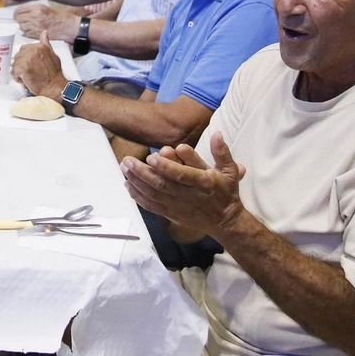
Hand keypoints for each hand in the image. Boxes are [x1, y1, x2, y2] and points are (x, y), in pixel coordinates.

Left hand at [12, 38, 67, 96]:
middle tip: (30, 72)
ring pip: (14, 64)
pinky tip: (25, 80)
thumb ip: (46, 43)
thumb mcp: (53, 54)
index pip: (24, 48)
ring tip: (29, 77)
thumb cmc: (54, 74)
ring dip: (19, 72)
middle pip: (18, 56)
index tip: (31, 65)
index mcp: (40, 46)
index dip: (26, 58)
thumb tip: (44, 33)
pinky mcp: (22, 68)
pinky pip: (13, 72)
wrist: (54, 87)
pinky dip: (17, 78)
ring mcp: (26, 59)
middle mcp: (33, 50)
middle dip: (21, 65)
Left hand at [15, 3, 78, 41]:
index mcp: (37, 8)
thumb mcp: (46, 8)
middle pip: (18, 18)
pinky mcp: (38, 35)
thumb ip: (34, 9)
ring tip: (29, 25)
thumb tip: (23, 11)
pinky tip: (33, 30)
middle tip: (21, 20)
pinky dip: (28, 33)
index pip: (19, 10)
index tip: (17, 14)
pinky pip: (26, 34)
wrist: (68, 26)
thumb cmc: (60, 17)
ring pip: (21, 27)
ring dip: (23, 26)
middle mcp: (35, 17)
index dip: (17, 12)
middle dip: (19, 20)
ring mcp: (36, 26)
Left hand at [120, 134, 248, 238]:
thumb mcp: (230, 170)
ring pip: (154, 195)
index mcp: (203, 183)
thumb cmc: (225, 192)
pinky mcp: (172, 214)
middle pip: (162, 184)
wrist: (225, 221)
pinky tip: (128, 186)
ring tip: (125, 169)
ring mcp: (179, 207)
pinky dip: (139, 197)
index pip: (182, 175)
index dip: (166, 167)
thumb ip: (222, 152)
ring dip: (137, 182)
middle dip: (143, 173)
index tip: (151, 157)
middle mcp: (189, 196)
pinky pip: (152, 206)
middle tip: (128, 161)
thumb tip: (217, 134)